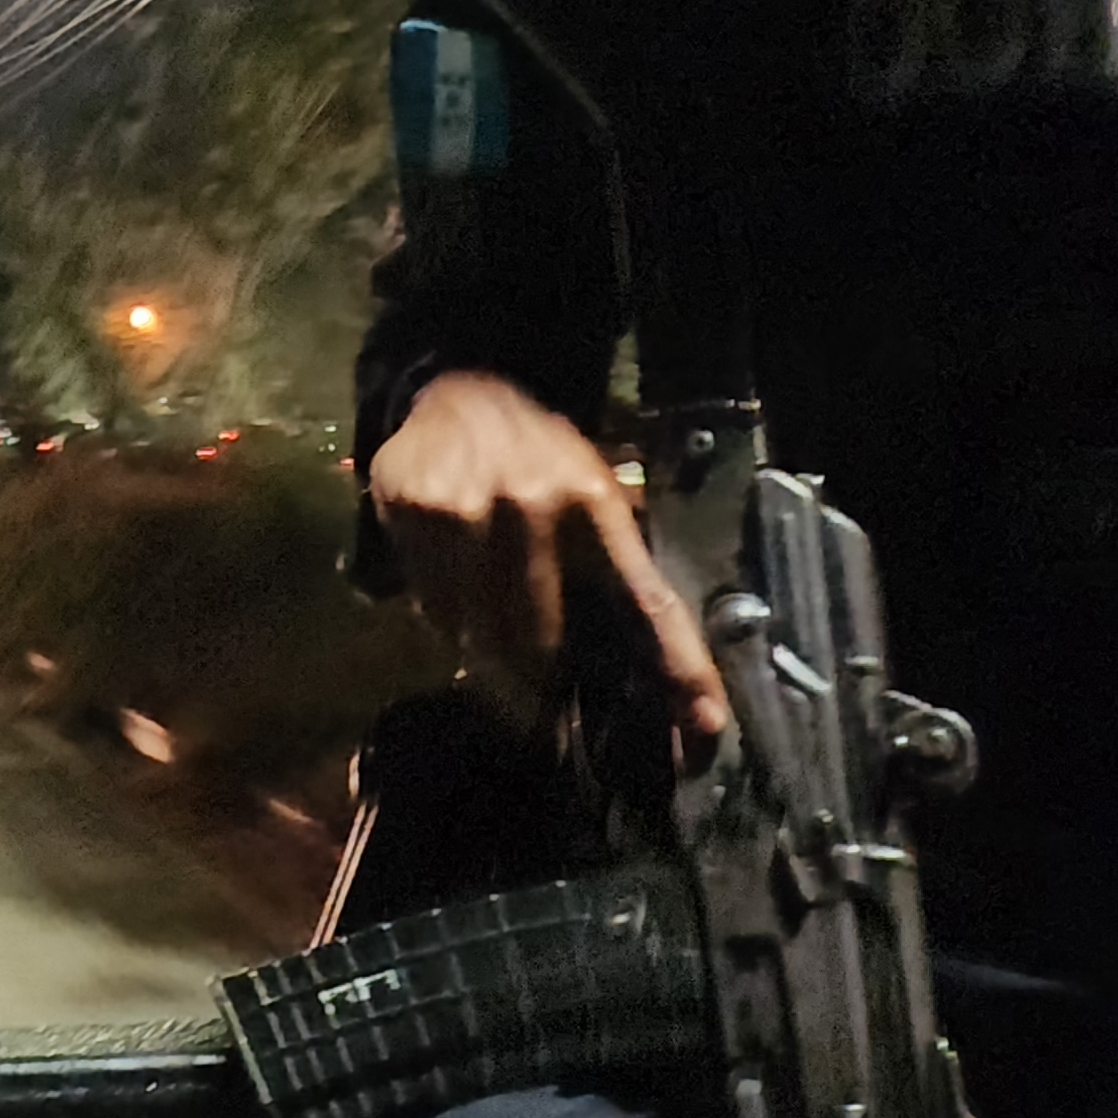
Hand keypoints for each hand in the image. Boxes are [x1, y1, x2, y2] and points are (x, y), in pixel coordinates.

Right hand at [366, 370, 731, 760]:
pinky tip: (451, 576)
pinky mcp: (412, 509)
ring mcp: (464, 508)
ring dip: (483, 641)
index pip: (646, 600)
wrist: (460, 391)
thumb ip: (618, 565)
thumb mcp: (594, 492)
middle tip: (538, 683)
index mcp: (595, 504)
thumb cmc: (539, 456)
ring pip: (474, 629)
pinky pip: (429, 602)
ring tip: (485, 608)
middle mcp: (531, 505)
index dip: (678, 665)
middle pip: (539, 640)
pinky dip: (443, 610)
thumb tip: (654, 651)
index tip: (704, 726)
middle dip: (541, 673)